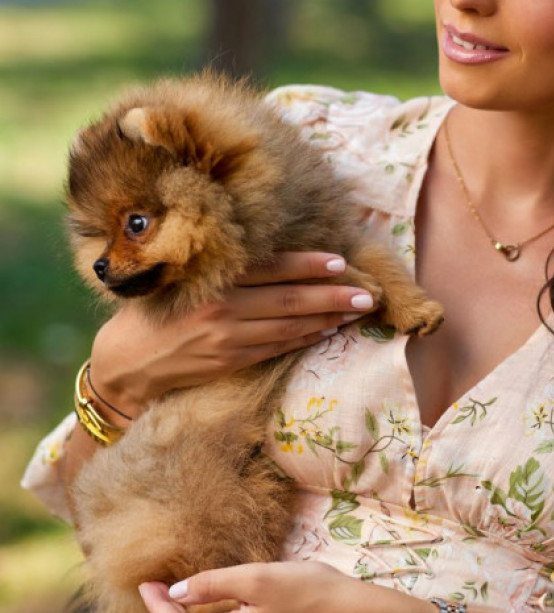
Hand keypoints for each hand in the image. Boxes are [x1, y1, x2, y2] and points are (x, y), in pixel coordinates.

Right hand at [89, 252, 375, 415]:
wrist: (126, 364)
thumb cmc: (153, 310)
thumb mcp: (178, 277)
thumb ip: (217, 265)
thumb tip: (265, 248)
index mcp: (210, 279)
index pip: (269, 268)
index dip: (307, 264)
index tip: (340, 262)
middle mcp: (221, 308)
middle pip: (288, 298)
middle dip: (332, 295)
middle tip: (367, 292)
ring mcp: (227, 338)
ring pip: (289, 325)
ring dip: (327, 317)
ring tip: (357, 310)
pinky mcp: (230, 361)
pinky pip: (277, 347)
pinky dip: (305, 338)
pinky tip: (328, 330)